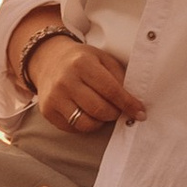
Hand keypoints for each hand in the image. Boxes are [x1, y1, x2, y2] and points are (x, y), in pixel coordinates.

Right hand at [25, 33, 146, 134]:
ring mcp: (54, 97)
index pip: (111, 89)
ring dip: (100, 122)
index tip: (140, 113)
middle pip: (99, 109)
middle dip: (115, 113)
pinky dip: (85, 124)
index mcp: (82, 64)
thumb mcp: (102, 59)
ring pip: (86, 123)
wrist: (49, 60)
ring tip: (102, 112)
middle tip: (117, 110)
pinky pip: (73, 128)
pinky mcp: (47, 110)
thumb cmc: (81, 61)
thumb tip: (133, 103)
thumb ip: (118, 77)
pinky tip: (86, 113)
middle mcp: (66, 80)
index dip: (128, 104)